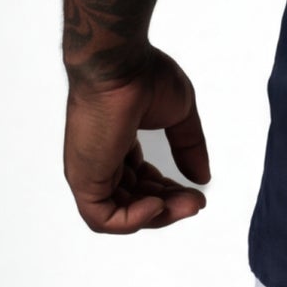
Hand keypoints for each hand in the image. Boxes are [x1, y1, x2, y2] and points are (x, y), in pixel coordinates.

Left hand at [63, 45, 211, 233]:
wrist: (119, 66)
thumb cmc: (144, 76)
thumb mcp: (179, 113)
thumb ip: (188, 146)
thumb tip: (202, 177)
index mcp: (118, 142)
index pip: (142, 179)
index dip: (169, 189)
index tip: (196, 190)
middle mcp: (101, 160)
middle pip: (135, 198)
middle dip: (169, 205)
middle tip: (197, 203)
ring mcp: (90, 172)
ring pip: (122, 212)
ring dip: (158, 214)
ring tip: (187, 204)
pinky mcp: (84, 181)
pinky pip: (104, 218)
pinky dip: (133, 220)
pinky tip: (158, 204)